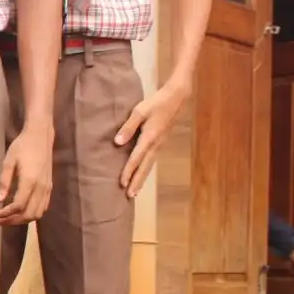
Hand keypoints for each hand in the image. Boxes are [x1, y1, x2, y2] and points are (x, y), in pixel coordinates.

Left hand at [0, 125, 53, 224]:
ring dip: (22, 220)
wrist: (40, 136)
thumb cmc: (22, 146)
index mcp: (30, 181)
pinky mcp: (49, 187)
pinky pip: (43, 207)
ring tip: (7, 219)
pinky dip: (31, 214)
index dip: (5, 214)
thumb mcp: (8, 161)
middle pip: (28, 214)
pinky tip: (20, 212)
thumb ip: (4, 182)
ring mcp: (47, 188)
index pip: (18, 206)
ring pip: (37, 214)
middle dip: (12, 221)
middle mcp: (41, 187)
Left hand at [115, 81, 189, 198]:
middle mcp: (155, 144)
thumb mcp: (139, 112)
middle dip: (136, 181)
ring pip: (149, 165)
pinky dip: (146, 170)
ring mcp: (160, 144)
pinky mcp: (161, 142)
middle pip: (144, 167)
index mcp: (149, 138)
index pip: (136, 158)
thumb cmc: (156, 103)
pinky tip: (142, 174)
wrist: (176, 98)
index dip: (128, 171)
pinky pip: (152, 160)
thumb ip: (128, 127)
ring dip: (142, 178)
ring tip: (135, 191)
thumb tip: (117, 142)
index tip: (121, 183)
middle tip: (129, 196)